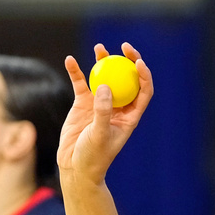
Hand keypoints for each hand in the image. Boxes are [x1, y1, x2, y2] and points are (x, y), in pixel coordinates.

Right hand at [57, 42, 153, 187]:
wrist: (75, 167)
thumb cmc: (94, 156)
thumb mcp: (100, 135)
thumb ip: (103, 111)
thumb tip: (104, 86)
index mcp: (130, 116)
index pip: (143, 91)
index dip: (144, 75)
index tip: (137, 62)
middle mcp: (117, 107)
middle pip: (126, 79)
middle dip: (127, 61)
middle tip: (123, 47)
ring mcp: (100, 104)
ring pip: (104, 77)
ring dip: (103, 61)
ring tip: (99, 48)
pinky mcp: (82, 104)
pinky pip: (81, 83)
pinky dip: (76, 71)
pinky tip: (70, 60)